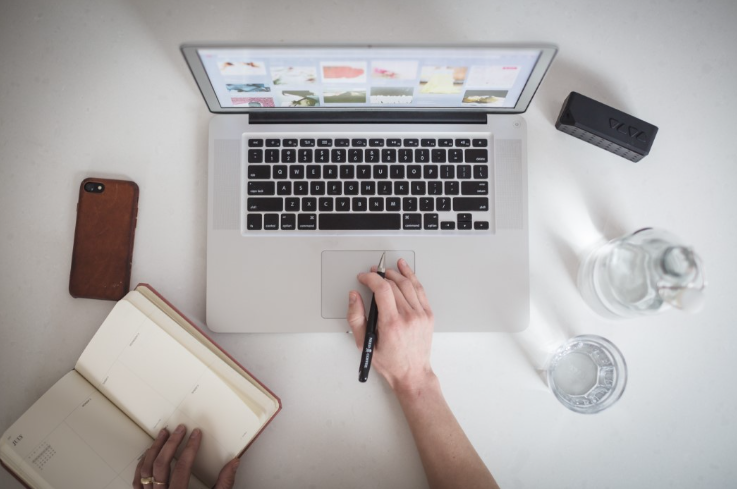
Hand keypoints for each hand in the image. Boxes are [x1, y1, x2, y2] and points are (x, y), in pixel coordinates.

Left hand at [133, 424, 239, 488]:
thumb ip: (224, 484)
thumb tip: (233, 463)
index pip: (182, 466)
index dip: (190, 447)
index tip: (196, 434)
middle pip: (160, 464)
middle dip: (171, 443)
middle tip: (180, 430)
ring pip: (145, 469)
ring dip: (154, 449)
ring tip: (162, 435)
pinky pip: (137, 480)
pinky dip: (142, 464)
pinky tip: (148, 454)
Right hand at [347, 258, 434, 391]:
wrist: (412, 373)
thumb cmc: (390, 362)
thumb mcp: (365, 343)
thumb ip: (356, 318)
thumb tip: (354, 296)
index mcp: (392, 323)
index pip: (382, 289)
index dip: (370, 279)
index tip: (363, 277)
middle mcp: (408, 317)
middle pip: (394, 285)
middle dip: (380, 276)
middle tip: (371, 275)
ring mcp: (420, 315)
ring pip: (408, 284)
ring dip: (395, 273)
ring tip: (386, 270)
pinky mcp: (428, 315)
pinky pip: (419, 290)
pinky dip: (412, 277)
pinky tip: (405, 269)